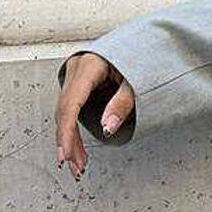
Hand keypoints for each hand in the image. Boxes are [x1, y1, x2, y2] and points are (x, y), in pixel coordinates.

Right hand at [55, 52, 136, 179]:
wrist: (146, 44)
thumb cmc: (142, 58)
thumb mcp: (137, 81)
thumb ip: (123, 103)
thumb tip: (107, 127)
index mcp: (88, 66)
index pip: (70, 104)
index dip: (66, 133)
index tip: (66, 154)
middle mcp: (77, 69)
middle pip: (65, 112)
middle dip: (68, 142)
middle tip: (75, 166)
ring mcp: (75, 75)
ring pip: (65, 113)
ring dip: (70, 140)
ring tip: (78, 164)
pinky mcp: (78, 84)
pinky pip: (70, 110)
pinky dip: (73, 130)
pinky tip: (77, 148)